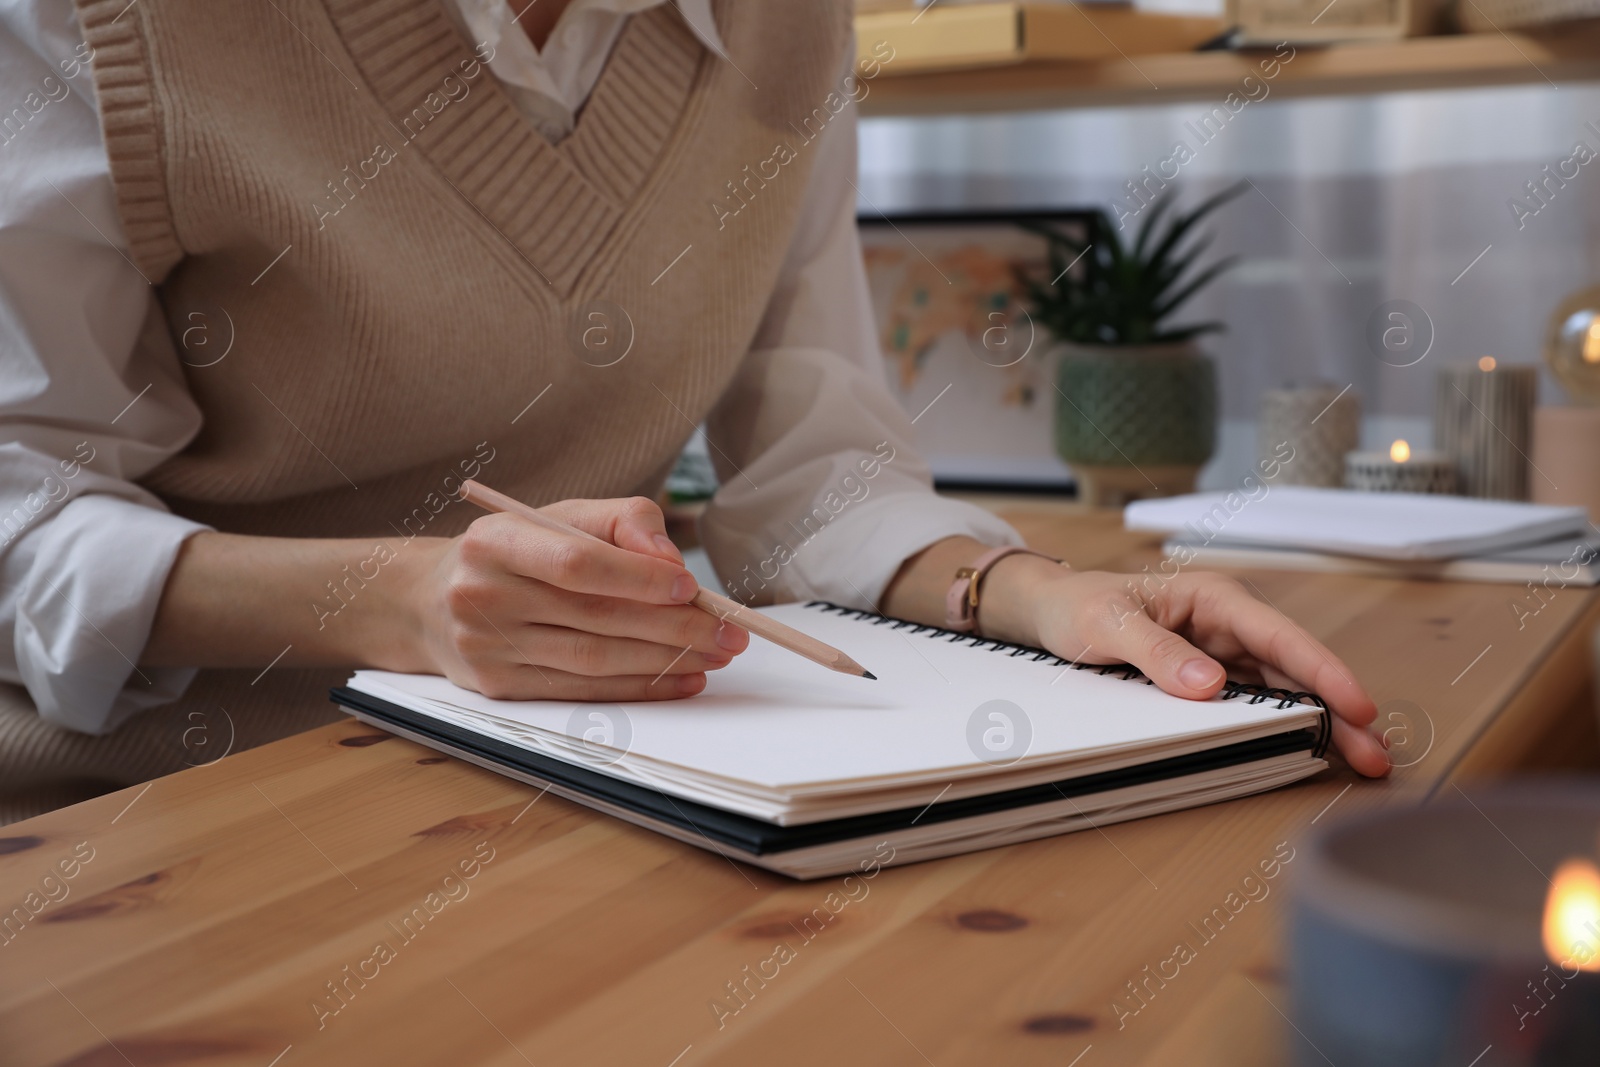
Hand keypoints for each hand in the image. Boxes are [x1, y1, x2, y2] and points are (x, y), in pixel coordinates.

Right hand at [410, 497, 748, 700]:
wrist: (429, 601)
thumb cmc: (513, 552)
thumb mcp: (558, 516)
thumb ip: (622, 521)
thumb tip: (671, 560)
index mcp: (496, 542)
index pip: (576, 564)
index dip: (638, 578)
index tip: (691, 588)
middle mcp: (484, 595)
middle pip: (593, 617)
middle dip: (672, 627)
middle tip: (727, 631)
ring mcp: (488, 647)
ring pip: (592, 659)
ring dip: (664, 661)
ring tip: (715, 654)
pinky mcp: (499, 687)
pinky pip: (582, 691)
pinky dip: (639, 688)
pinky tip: (681, 679)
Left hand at [984, 560, 1388, 776]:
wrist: (1048, 613)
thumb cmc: (1078, 606)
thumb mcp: (1107, 625)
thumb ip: (1156, 652)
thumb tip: (1211, 685)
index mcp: (1212, 597)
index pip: (1279, 635)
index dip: (1322, 671)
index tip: (1356, 704)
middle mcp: (1226, 623)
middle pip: (1292, 668)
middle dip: (1336, 709)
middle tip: (1373, 754)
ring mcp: (1221, 652)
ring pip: (1280, 689)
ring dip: (1317, 724)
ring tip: (1356, 763)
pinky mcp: (1209, 678)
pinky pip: (1252, 703)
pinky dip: (1281, 726)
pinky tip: (1307, 753)